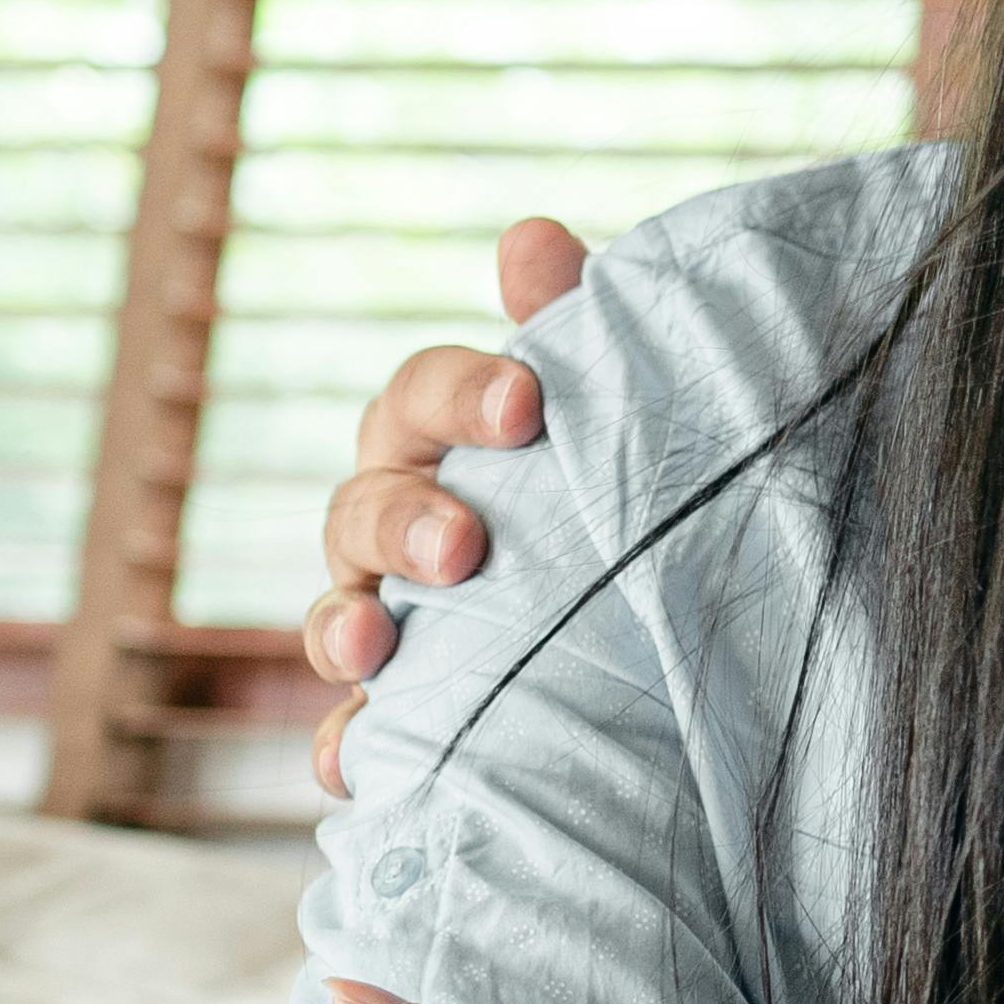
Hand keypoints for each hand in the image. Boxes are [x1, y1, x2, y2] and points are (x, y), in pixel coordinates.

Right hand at [307, 215, 592, 796]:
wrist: (665, 633)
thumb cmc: (612, 489)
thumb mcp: (608, 413)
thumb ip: (574, 327)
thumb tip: (531, 235)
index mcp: (446, 441)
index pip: (422, 398)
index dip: (463, 393)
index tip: (527, 405)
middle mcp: (398, 527)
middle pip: (363, 504)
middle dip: (403, 519)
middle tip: (463, 546)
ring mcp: (389, 622)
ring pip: (337, 613)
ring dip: (343, 626)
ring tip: (373, 646)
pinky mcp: (400, 716)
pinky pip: (348, 738)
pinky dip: (342, 749)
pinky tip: (352, 767)